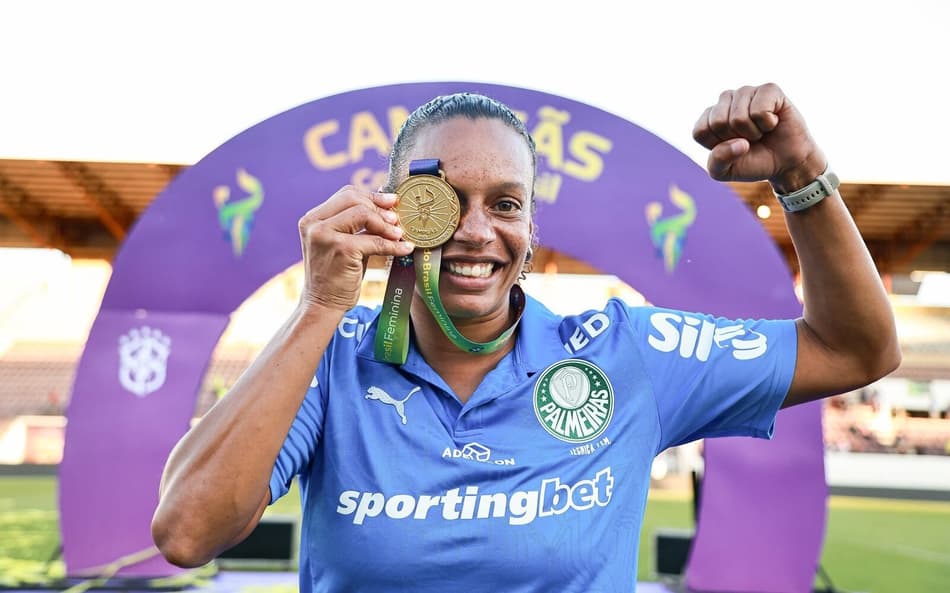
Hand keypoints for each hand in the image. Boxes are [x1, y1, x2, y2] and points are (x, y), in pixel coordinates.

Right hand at [297, 187, 413, 310]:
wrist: (323, 304)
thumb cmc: (336, 275)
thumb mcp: (343, 243)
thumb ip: (357, 225)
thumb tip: (387, 204)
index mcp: (313, 218)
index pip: (346, 194)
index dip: (372, 196)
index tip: (391, 202)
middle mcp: (314, 223)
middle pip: (354, 199)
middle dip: (380, 208)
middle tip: (397, 220)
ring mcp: (325, 235)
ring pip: (363, 214)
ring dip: (386, 224)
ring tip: (399, 234)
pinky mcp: (340, 249)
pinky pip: (374, 240)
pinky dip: (392, 245)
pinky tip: (404, 248)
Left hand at [692, 83, 826, 192]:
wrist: (785, 162)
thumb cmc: (753, 162)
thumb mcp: (726, 171)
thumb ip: (718, 161)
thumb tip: (738, 143)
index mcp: (709, 118)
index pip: (700, 131)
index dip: (718, 147)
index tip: (732, 148)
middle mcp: (725, 101)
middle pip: (718, 122)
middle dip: (736, 139)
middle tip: (749, 140)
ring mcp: (746, 92)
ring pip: (738, 117)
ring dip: (753, 132)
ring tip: (760, 131)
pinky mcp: (769, 89)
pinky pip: (760, 109)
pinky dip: (768, 123)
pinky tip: (772, 122)